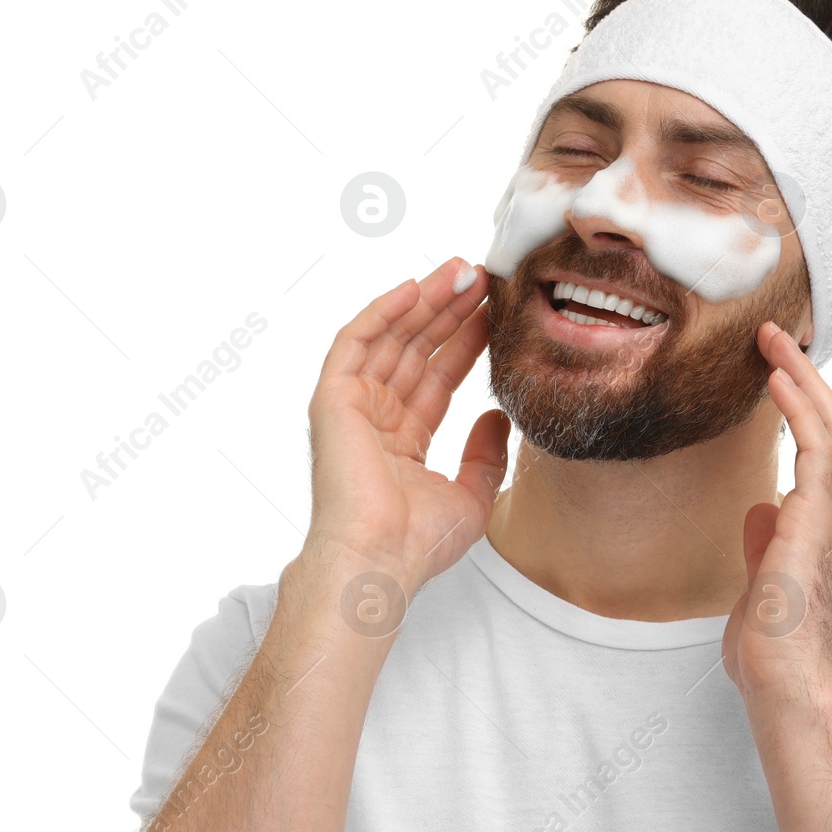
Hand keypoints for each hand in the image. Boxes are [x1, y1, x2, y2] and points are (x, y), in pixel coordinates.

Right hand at [301, 256, 509, 590]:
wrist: (380, 559)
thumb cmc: (418, 544)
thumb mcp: (472, 496)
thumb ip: (485, 455)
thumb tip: (497, 416)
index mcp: (403, 441)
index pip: (439, 377)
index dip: (467, 341)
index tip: (497, 311)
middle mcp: (376, 418)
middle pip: (417, 350)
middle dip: (450, 311)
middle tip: (483, 277)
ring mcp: (353, 406)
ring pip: (391, 337)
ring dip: (425, 301)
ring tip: (462, 271)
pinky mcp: (333, 398)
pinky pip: (356, 341)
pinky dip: (383, 311)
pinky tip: (416, 286)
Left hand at [722, 322, 831, 704]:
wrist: (788, 688)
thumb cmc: (775, 650)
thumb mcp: (760, 586)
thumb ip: (764, 546)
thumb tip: (758, 513)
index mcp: (820, 525)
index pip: (822, 448)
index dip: (804, 403)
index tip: (776, 367)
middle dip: (807, 376)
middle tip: (778, 335)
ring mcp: (831, 516)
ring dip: (804, 378)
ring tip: (777, 340)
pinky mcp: (815, 523)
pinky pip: (815, 452)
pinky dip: (800, 409)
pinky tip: (777, 380)